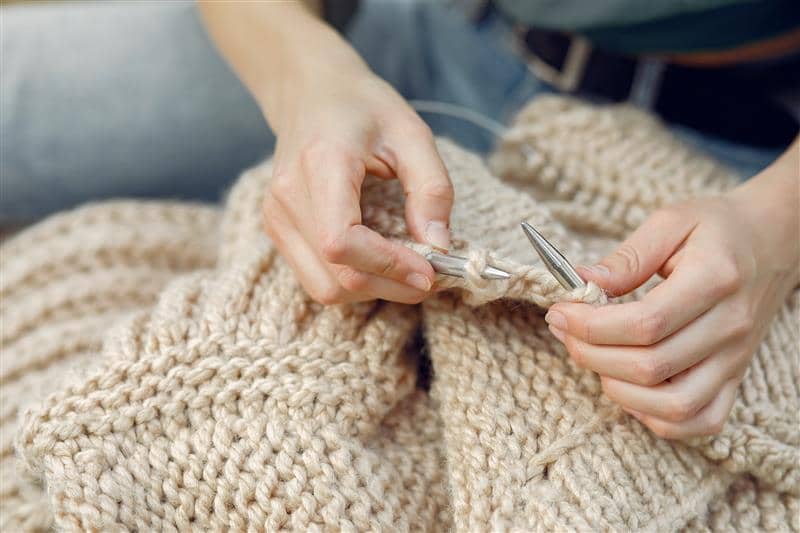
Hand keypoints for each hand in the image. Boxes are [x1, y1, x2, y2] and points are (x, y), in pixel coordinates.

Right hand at [201, 2, 452, 304]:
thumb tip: (438, 246)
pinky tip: (380, 261)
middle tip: (429, 275)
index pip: (341, 241)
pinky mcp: (278, 230)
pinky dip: (353, 280)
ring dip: (372, 289)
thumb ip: (431, 188)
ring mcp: (276, 218)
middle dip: (388, 286)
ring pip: (324, 287)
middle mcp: (287, 198)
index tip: (429, 271)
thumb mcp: (411, 133)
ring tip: (406, 270)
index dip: (387, 266)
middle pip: (335, 276)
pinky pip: (316, 277)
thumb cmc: (362, 107)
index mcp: (320, 166)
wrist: (309, 92)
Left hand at [545, 143, 798, 438]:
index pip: (645, 323)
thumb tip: (580, 283)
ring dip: (618, 389)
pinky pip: (699, 421)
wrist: (772, 241)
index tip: (561, 311)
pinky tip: (628, 387)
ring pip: (673, 406)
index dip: (591, 325)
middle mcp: (731, 327)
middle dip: (591, 353)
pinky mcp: (735, 378)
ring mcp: (735, 359)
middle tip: (564, 329)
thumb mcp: (670, 222)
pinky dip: (655, 418)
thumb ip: (626, 256)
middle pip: (651, 367)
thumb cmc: (716, 229)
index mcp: (715, 280)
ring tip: (592, 356)